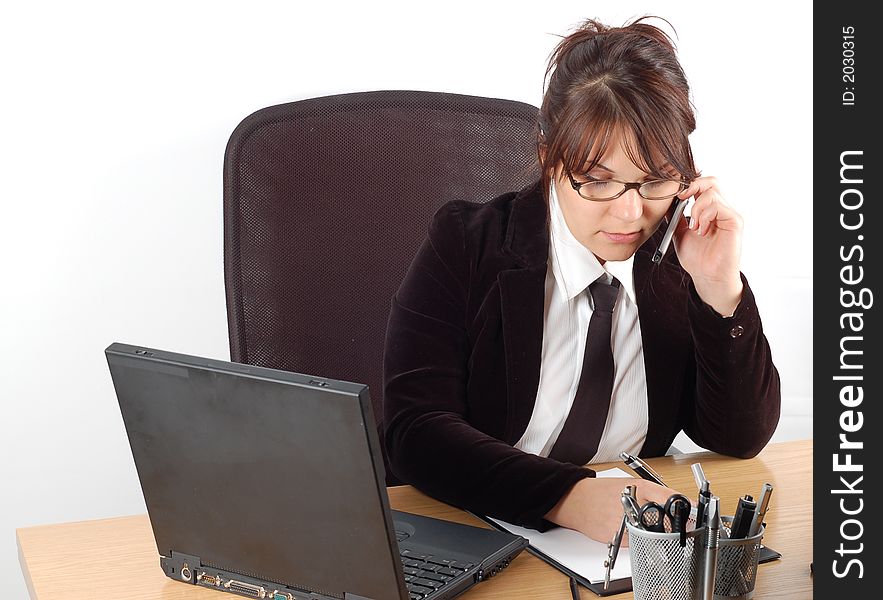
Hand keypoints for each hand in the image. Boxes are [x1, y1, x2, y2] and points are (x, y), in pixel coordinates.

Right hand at [544, 477, 679, 545]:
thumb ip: (655, 492)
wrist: (577, 501)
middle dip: (674, 525)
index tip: (695, 513)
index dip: (686, 507)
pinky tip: (633, 531)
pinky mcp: (620, 537)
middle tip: (678, 526)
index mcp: (639, 487)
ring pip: (655, 534)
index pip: (671, 497)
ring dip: (658, 534)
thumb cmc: (603, 491)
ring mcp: (627, 521)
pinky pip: (639, 542)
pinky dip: (641, 539)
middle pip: (666, 520)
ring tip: (648, 526)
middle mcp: (634, 503)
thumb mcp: (631, 483)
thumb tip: (679, 503)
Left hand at [671, 176, 743, 315]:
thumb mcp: (678, 232)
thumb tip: (665, 200)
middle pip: (711, 181)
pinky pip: (717, 206)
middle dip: (693, 186)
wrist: (707, 277)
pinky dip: (704, 216)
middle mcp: (721, 209)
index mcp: (709, 209)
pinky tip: (701, 231)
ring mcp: (729, 214)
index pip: (702, 184)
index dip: (688, 184)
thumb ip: (674, 215)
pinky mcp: (735, 221)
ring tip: (693, 227)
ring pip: (712, 192)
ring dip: (696, 208)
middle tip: (681, 199)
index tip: (674, 194)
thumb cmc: (697, 258)